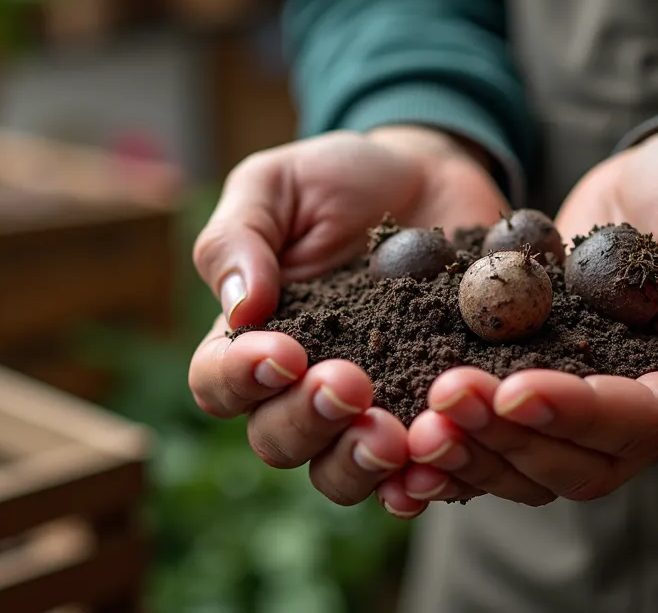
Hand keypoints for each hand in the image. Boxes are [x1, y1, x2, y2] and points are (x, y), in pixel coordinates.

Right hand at [189, 127, 508, 512]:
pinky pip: (422, 470)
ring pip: (340, 475)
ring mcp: (368, 411)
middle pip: (277, 441)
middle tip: (350, 384)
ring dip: (360, 464)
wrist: (432, 178)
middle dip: (308, 422)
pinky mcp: (432, 415)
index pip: (217, 382)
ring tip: (394, 435)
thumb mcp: (276, 184)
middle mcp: (300, 389)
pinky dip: (428, 479)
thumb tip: (240, 307)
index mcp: (251, 338)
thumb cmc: (338, 179)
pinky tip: (439, 465)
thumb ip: (240, 237)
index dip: (240, 380)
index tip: (284, 353)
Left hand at [403, 121, 657, 504]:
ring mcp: (603, 412)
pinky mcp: (555, 392)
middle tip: (442, 400)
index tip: (512, 388)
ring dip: (476, 450)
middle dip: (509, 436)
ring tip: (416, 423)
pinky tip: (408, 429)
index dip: (579, 411)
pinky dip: (462, 441)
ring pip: (537, 463)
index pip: (646, 419)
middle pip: (583, 459)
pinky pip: (506, 436)